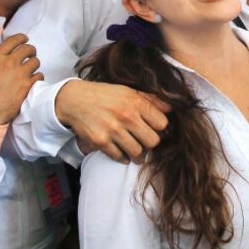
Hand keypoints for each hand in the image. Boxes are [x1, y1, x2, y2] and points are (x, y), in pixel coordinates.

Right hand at [0, 34, 42, 124]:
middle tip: (30, 55)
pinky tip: (32, 81)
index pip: (13, 40)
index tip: (25, 39)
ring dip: (34, 64)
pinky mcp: (27, 86)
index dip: (22, 38)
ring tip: (30, 70)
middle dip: (30, 51)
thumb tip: (8, 58)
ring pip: (36, 61)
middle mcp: (9, 63)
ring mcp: (19, 74)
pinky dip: (37, 77)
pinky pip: (39, 76)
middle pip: (28, 48)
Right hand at [56, 79, 170, 163]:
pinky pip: (120, 157)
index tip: (154, 128)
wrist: (75, 100)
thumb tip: (172, 107)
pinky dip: (123, 157)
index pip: (162, 123)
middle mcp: (126, 116)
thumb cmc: (105, 95)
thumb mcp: (129, 91)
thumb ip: (151, 99)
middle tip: (144, 140)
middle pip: (153, 141)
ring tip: (135, 150)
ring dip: (138, 153)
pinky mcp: (100, 142)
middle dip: (150, 143)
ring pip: (138, 152)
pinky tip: (122, 151)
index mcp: (136, 102)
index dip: (160, 128)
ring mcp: (113, 130)